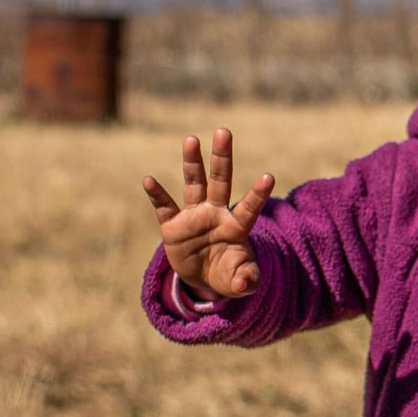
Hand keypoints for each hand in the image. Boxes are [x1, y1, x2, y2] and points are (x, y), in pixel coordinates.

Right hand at [143, 129, 272, 299]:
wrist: (203, 278)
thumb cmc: (228, 274)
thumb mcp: (239, 281)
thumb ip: (246, 280)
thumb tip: (246, 285)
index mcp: (236, 226)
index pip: (249, 207)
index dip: (258, 194)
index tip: (268, 177)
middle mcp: (216, 213)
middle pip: (220, 180)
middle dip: (222, 157)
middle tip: (224, 132)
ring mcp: (194, 216)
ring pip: (194, 183)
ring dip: (192, 163)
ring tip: (191, 140)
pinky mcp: (173, 225)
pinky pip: (164, 207)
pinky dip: (157, 195)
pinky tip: (149, 180)